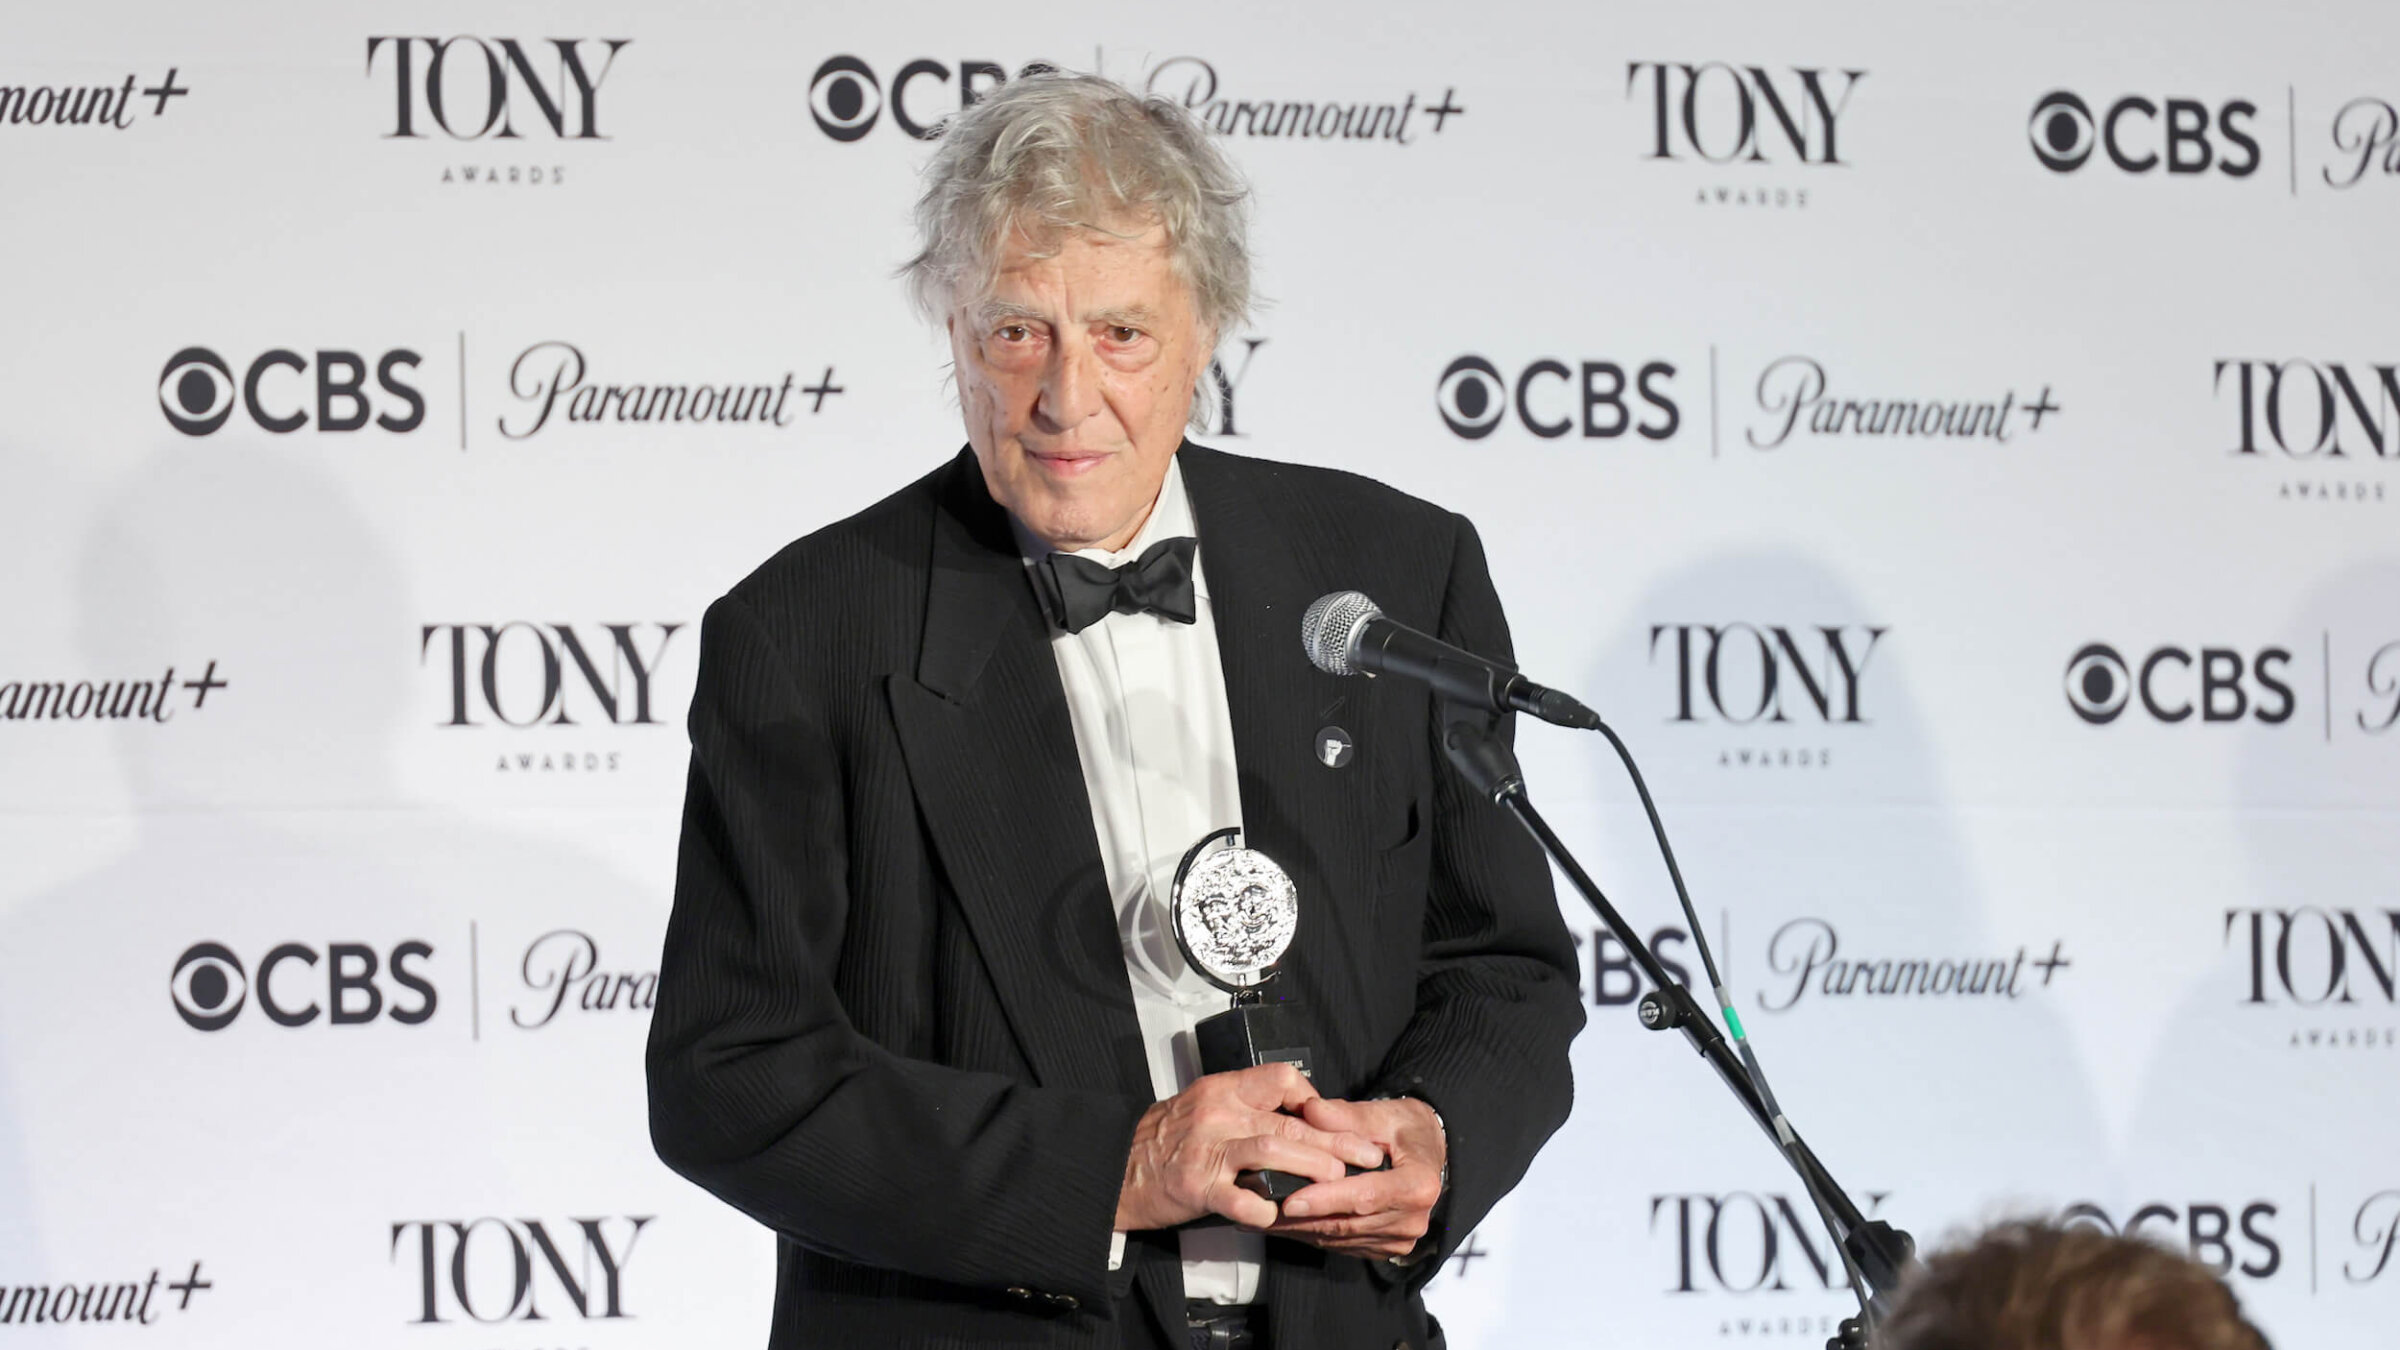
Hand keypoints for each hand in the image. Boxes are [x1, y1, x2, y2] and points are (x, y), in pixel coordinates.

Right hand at [1115, 1063, 1388, 1232]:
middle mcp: (1217, 1113)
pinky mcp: (1196, 1186)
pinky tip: (1278, 1214)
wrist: (1116, 1169)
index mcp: (1223, 1089)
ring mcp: (1206, 1150)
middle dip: (1334, 1139)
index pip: (1279, 1078)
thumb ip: (1247, 1108)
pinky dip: (1261, 1207)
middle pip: (1287, 1120)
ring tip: (1337, 1179)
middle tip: (1365, 1154)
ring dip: (1309, 1165)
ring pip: (1269, 1149)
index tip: (1331, 1121)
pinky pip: (1236, 1197)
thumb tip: (1301, 1116)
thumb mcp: (1206, 1107)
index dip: (1311, 1099)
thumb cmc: (1164, 1141)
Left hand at [1270, 1096, 1445, 1259]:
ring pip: (1339, 1238)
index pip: (1364, 1197)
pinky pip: (1342, 1244)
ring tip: (1262, 1217)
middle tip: (1260, 1210)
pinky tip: (1284, 1224)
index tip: (1290, 1201)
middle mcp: (1412, 1219)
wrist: (1429, 1154)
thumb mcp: (1383, 1114)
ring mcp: (1399, 1239)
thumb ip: (1346, 1115)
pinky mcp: (1385, 1247)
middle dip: (1302, 1218)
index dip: (1326, 1200)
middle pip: (1347, 1223)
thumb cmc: (1408, 1131)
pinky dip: (1312, 1233)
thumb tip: (1311, 1110)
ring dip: (1300, 1229)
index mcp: (1418, 1185)